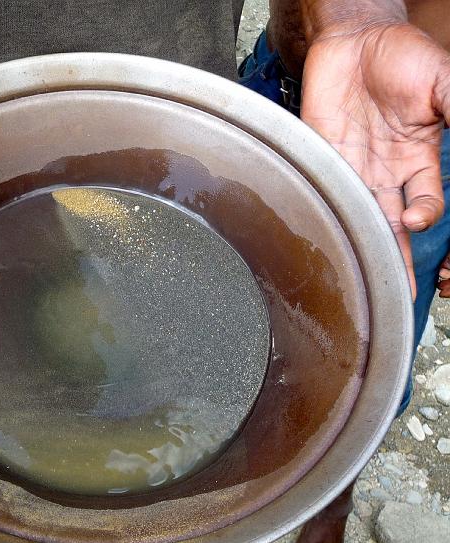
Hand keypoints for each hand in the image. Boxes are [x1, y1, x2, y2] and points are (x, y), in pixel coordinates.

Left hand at [300, 22, 449, 296]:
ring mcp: (351, 166)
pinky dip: (325, 209)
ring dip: (361, 245)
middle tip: (395, 288)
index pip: (427, 203)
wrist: (355, 38)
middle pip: (391, 224)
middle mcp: (384, 171)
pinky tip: (326, 233)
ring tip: (362, 277)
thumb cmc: (402, 56)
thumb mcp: (442, 83)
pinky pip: (323, 188)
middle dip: (395, 256)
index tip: (419, 219)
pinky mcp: (320, 157)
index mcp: (417, 160)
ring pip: (357, 216)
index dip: (426, 216)